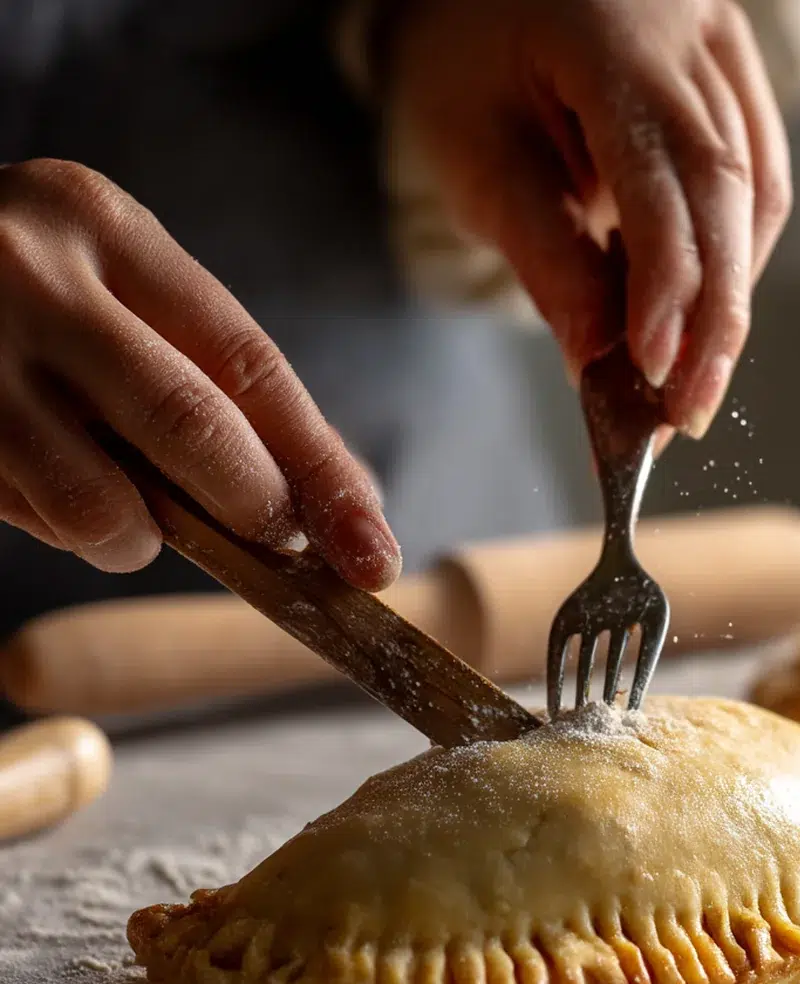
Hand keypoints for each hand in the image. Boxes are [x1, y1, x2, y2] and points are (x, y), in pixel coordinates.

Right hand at [0, 159, 398, 588]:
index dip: (322, 470)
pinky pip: (27, 516)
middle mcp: (31, 275)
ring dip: (139, 540)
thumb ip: (216, 380)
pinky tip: (44, 486)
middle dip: (253, 507)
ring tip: (128, 518)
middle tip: (276, 541)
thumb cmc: (25, 293)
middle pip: (191, 426)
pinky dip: (64, 530)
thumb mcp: (119, 295)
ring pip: (101, 503)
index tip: (373, 548)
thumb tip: (338, 500)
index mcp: (105, 227)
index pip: (251, 366)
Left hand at [389, 0, 791, 437]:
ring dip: (728, 299)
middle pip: (732, 190)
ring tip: (689, 383)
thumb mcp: (474, 159)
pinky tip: (700, 314)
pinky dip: (731, 257)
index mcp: (611, 34)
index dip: (668, 287)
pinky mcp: (734, 75)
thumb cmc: (462, 65)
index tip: (654, 375)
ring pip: (757, 192)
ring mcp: (723, 44)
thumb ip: (543, 253)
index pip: (665, 178)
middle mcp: (689, 28)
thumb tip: (598, 361)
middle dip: (714, 318)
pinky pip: (756, 178)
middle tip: (685, 414)